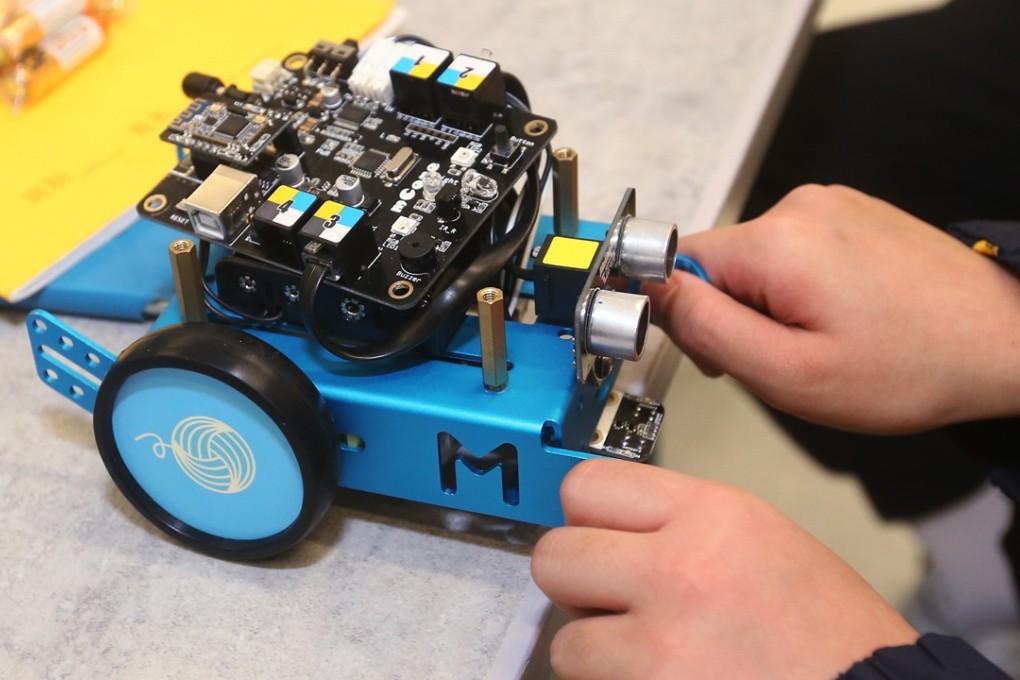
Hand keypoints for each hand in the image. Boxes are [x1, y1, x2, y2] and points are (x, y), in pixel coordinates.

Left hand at [531, 459, 917, 679]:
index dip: (584, 516)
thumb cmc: (835, 638)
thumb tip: (610, 531)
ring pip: (565, 641)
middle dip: (575, 584)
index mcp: (713, 516)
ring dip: (596, 654)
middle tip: (610, 601)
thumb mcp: (763, 541)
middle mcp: (680, 572)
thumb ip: (681, 525)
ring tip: (649, 657)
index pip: (587, 485)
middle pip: (554, 558)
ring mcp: (661, 646)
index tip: (594, 536)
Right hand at [646, 184, 1019, 432]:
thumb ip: (707, 331)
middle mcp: (802, 206)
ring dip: (767, 304)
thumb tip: (651, 294)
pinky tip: (840, 317)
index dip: (687, 317)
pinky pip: (792, 252)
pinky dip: (799, 288)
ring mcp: (831, 204)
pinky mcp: (852, 213)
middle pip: (717, 263)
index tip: (723, 353)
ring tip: (820, 340)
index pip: (677, 265)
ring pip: (754, 261)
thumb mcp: (790, 374)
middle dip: (733, 316)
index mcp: (778, 242)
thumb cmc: (914, 365)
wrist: (1003, 341)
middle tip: (782, 359)